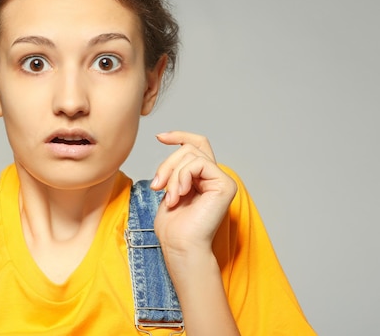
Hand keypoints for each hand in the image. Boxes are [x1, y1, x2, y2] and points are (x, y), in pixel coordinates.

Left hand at [151, 131, 236, 257]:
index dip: (179, 136)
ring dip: (173, 174)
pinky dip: (182, 176)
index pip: (197, 145)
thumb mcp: (169, 189)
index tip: (159, 137)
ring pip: (191, 154)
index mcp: (202, 178)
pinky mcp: (225, 184)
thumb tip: (171, 145)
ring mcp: (222, 180)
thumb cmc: (173, 227)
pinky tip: (179, 194)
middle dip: (167, 164)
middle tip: (157, 186)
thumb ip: (175, 169)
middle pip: (189, 148)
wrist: (180, 246)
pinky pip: (199, 163)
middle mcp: (214, 177)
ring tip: (170, 196)